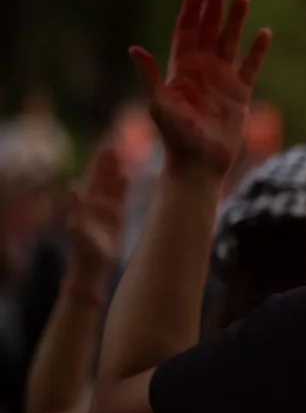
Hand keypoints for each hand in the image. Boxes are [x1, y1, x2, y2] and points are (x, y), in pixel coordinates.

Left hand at [67, 139, 127, 283]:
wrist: (92, 270)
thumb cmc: (87, 253)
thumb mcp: (80, 233)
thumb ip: (78, 209)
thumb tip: (71, 189)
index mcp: (88, 204)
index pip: (97, 179)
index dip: (102, 164)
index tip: (108, 147)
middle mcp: (95, 204)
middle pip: (103, 177)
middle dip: (108, 161)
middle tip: (113, 142)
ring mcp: (105, 210)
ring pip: (111, 184)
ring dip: (115, 169)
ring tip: (121, 151)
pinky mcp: (114, 219)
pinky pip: (119, 196)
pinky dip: (122, 184)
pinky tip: (127, 174)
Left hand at [129, 0, 271, 180]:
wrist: (200, 166)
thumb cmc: (176, 139)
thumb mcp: (159, 107)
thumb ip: (150, 77)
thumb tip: (134, 48)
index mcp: (181, 69)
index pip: (187, 30)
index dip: (192, 8)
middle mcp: (201, 70)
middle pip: (209, 29)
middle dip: (214, 4)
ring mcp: (221, 81)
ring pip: (230, 42)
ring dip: (236, 20)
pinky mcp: (239, 95)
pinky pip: (251, 66)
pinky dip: (257, 50)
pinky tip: (264, 33)